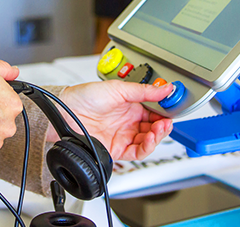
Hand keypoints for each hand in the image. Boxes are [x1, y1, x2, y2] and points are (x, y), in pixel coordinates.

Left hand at [48, 80, 172, 160]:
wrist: (66, 112)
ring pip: (148, 139)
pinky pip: (137, 151)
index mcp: (130, 105)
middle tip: (166, 121)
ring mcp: (123, 135)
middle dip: (163, 125)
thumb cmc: (86, 96)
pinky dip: (147, 147)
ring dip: (158, 136)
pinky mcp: (117, 148)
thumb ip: (144, 91)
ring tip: (159, 128)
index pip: (154, 110)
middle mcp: (128, 120)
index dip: (165, 111)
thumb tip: (166, 88)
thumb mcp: (118, 89)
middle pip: (154, 126)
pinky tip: (150, 138)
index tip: (173, 108)